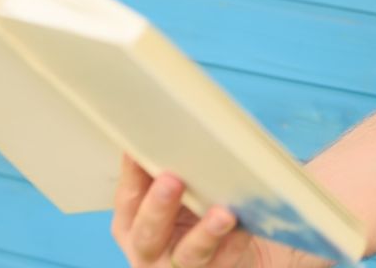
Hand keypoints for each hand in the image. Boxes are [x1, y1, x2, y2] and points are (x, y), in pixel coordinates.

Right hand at [111, 152, 258, 266]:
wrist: (231, 258)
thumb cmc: (195, 216)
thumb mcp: (176, 194)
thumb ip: (172, 169)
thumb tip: (180, 122)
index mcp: (133, 224)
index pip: (128, 198)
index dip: (131, 174)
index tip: (137, 147)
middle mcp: (149, 250)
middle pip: (148, 233)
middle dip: (158, 207)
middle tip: (171, 180)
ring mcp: (180, 267)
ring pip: (189, 254)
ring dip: (205, 233)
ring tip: (223, 214)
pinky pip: (226, 259)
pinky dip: (237, 242)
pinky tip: (247, 226)